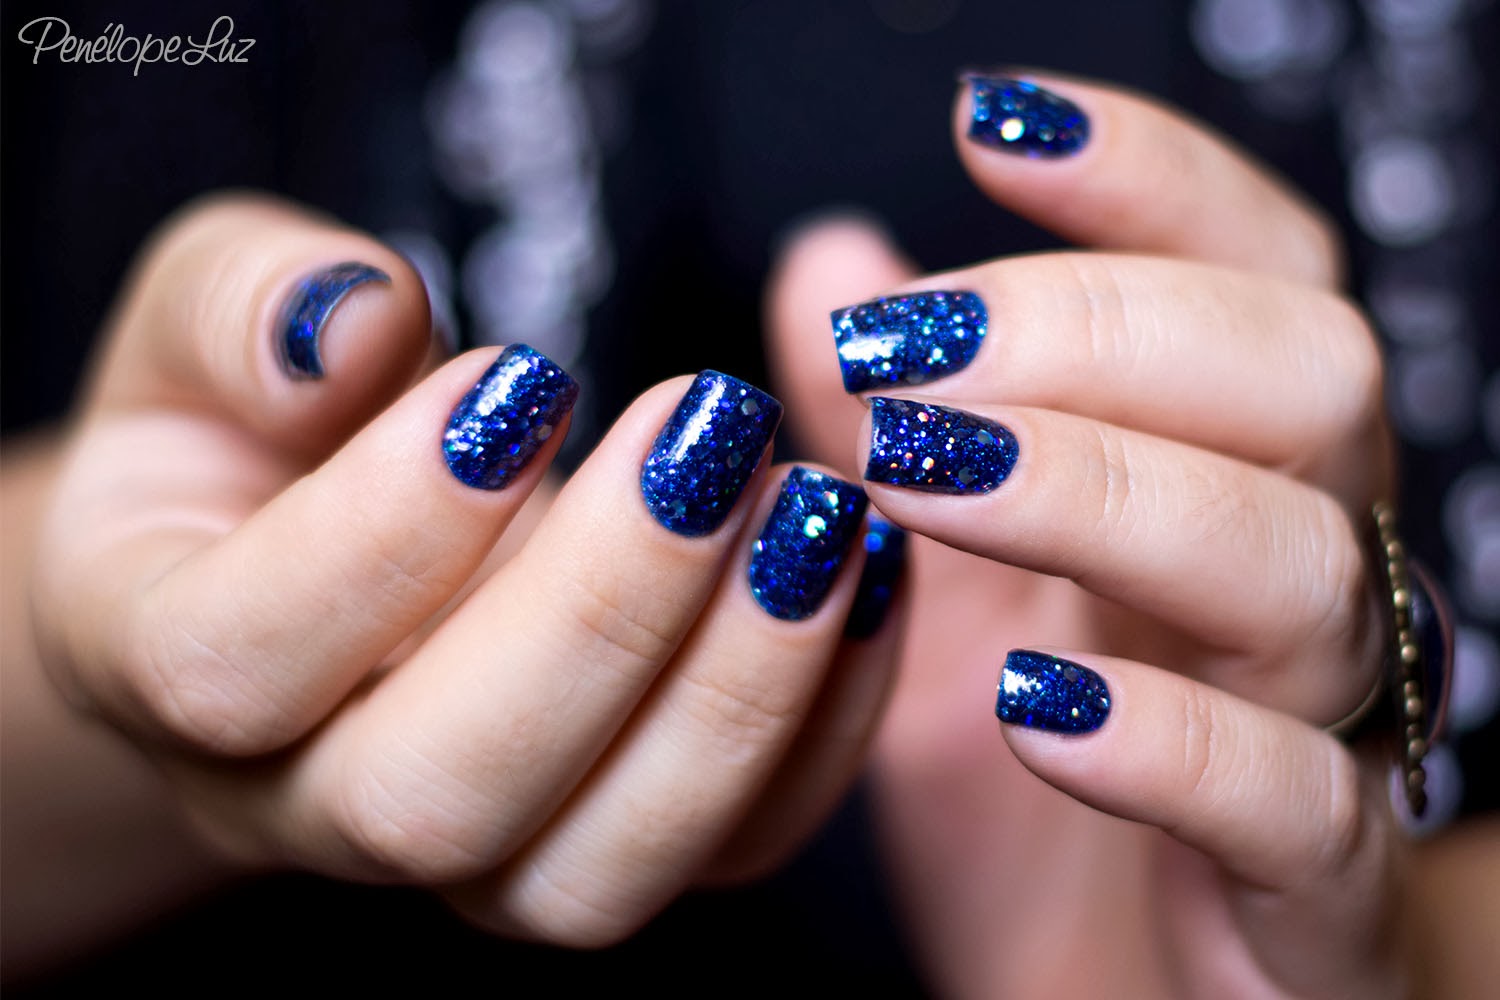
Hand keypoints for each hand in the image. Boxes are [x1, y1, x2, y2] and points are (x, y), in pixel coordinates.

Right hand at [13, 194, 901, 962]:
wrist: (321, 535)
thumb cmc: (258, 417)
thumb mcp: (209, 318)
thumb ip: (249, 307)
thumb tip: (356, 325)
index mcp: (159, 664)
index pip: (236, 665)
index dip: (382, 535)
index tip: (522, 384)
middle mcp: (304, 802)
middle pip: (434, 799)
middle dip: (597, 615)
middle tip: (707, 436)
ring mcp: (471, 853)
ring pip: (594, 868)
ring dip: (732, 692)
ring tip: (816, 512)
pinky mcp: (614, 838)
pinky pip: (730, 845)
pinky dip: (823, 720)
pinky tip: (867, 569)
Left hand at [767, 75, 1403, 996]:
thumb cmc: (1044, 805)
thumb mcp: (933, 603)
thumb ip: (894, 434)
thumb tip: (834, 262)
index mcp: (1214, 482)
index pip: (1245, 274)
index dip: (1145, 178)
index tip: (991, 124)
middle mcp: (1296, 575)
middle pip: (1300, 372)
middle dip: (1101, 328)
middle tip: (909, 353)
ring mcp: (1328, 732)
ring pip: (1297, 559)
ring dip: (1100, 488)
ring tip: (917, 474)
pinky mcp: (1317, 894)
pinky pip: (1291, 800)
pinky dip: (1168, 739)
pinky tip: (1038, 701)